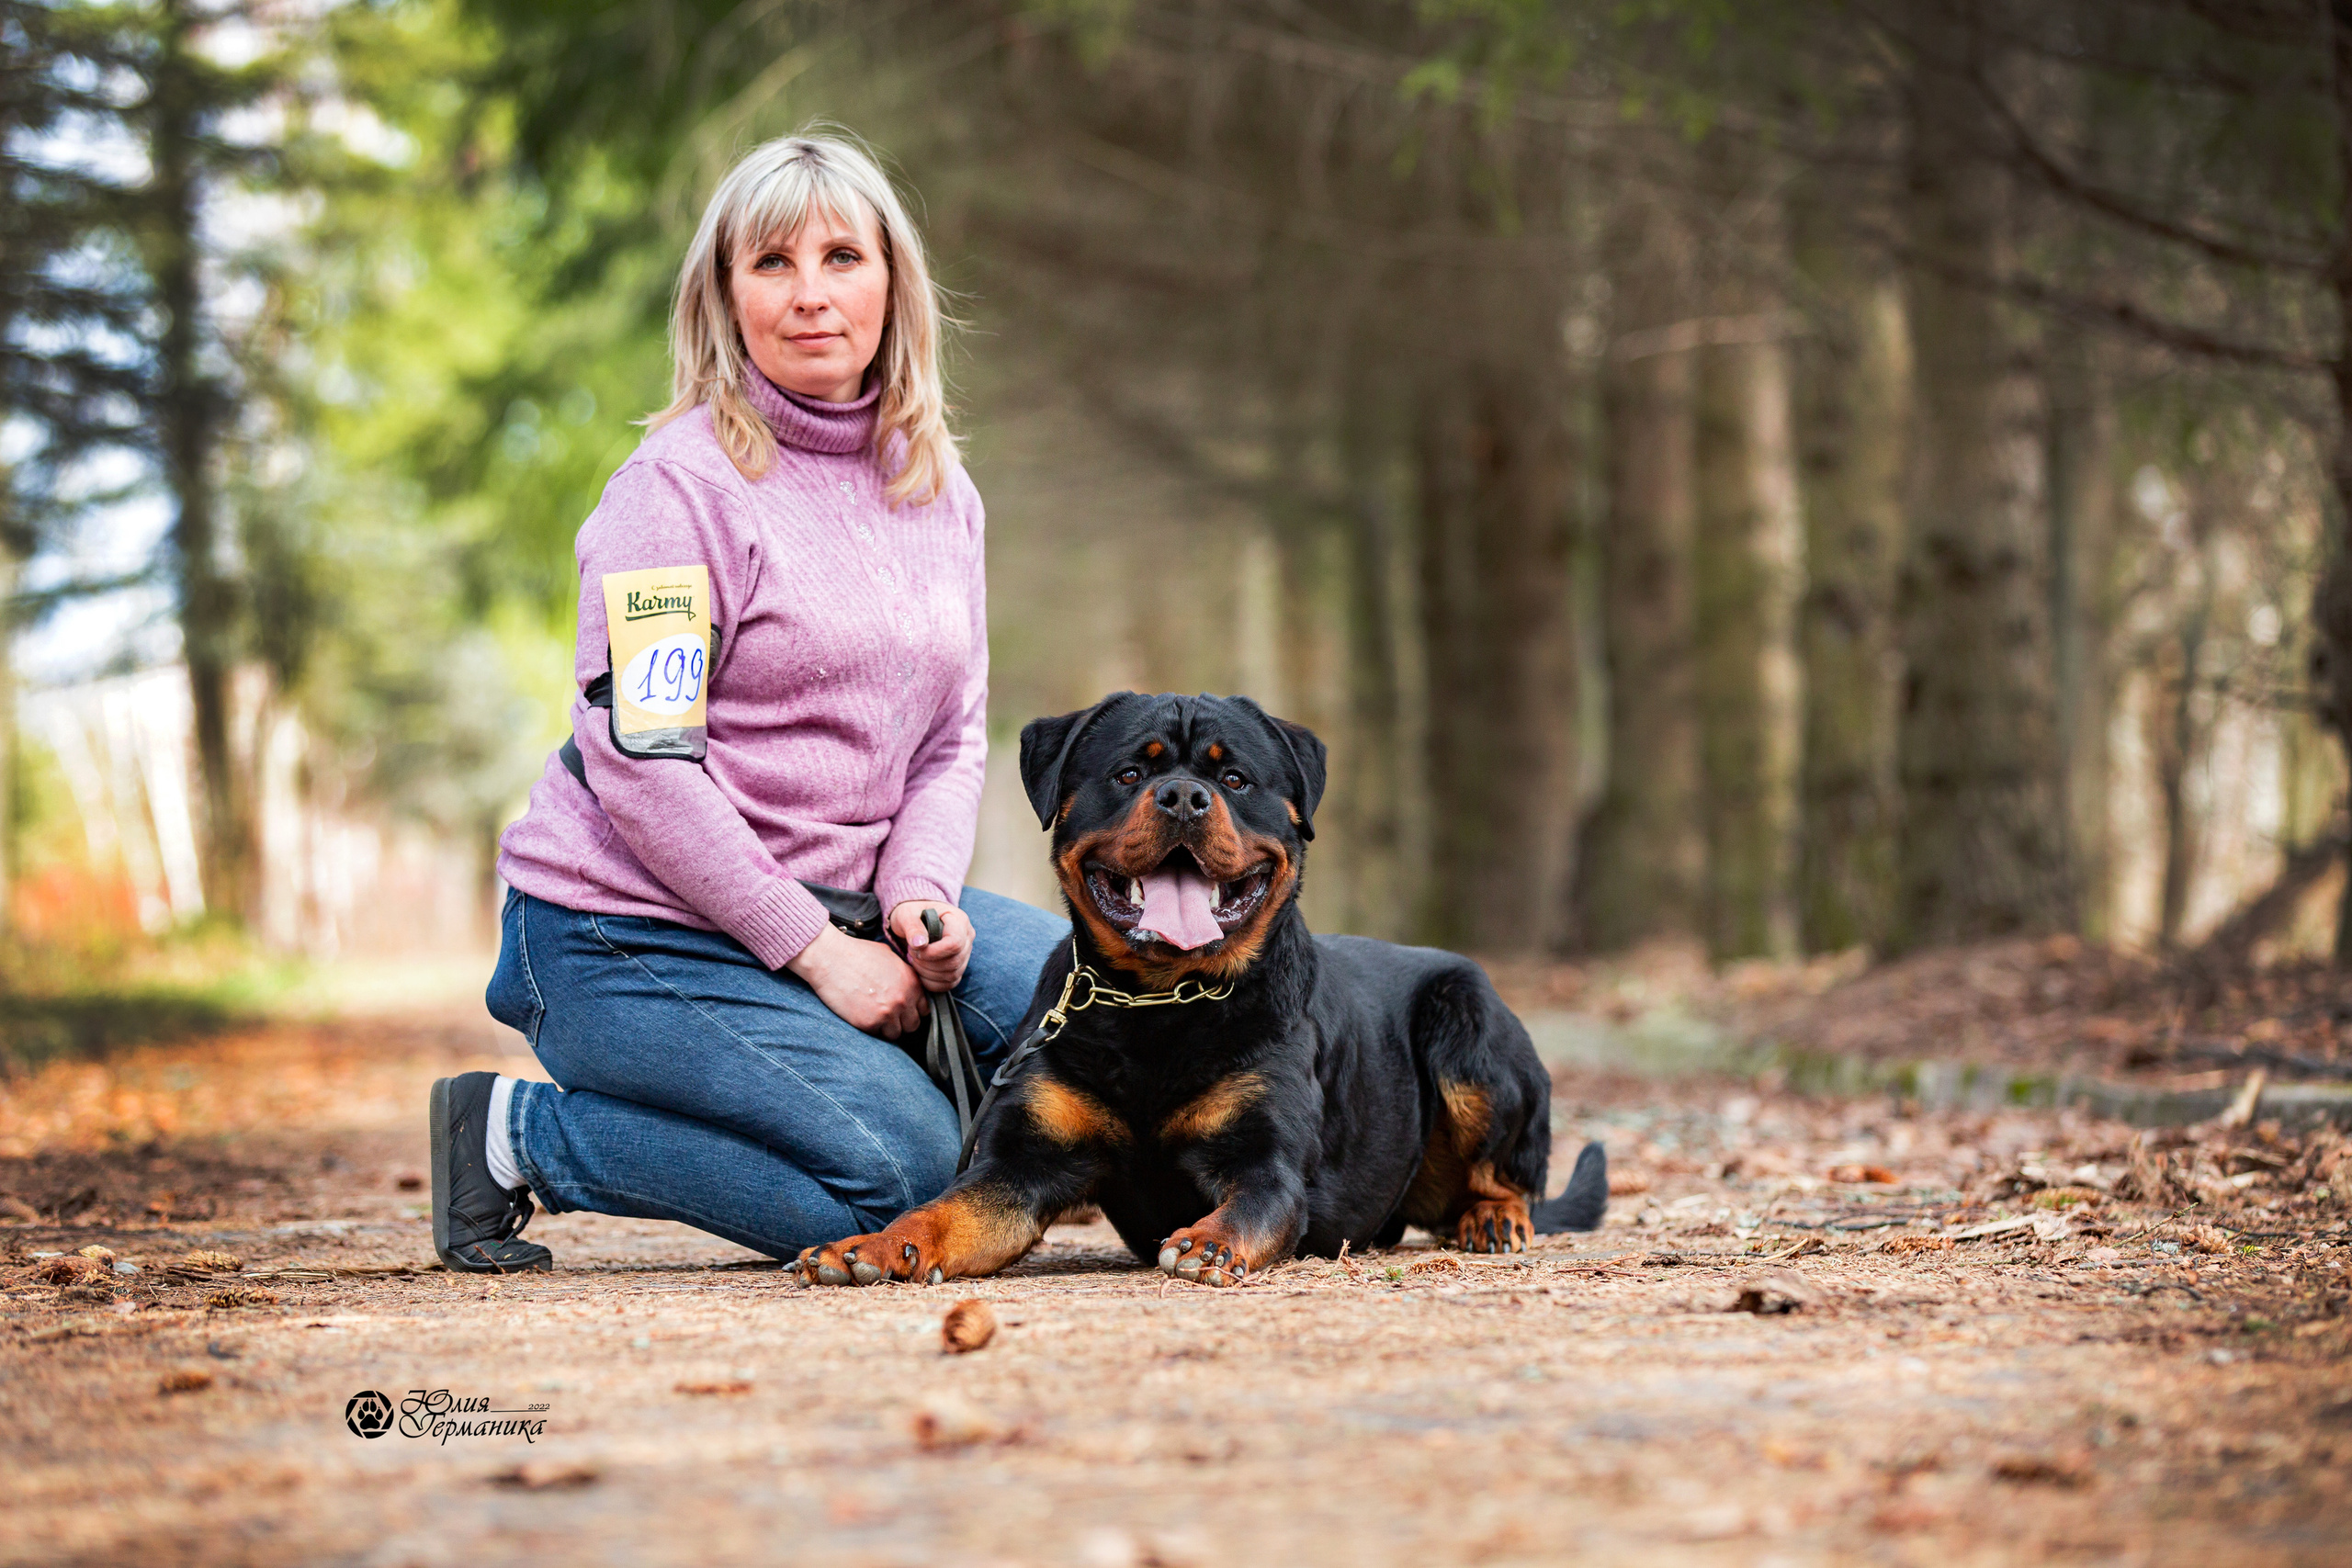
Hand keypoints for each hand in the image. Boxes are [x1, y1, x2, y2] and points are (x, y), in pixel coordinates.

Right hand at [786, 924, 926, 1038]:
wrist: (830, 958)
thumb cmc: (857, 954)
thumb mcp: (890, 957)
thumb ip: (904, 975)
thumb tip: (910, 986)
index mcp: (912, 983)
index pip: (924, 1009)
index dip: (912, 1009)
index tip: (901, 1008)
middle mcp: (903, 999)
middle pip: (913, 1024)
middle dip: (902, 1021)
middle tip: (886, 1014)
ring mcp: (887, 1013)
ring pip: (896, 1033)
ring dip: (887, 1028)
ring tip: (874, 1015)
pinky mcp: (869, 1023)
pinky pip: (878, 1035)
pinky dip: (872, 1029)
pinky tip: (863, 1015)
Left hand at [890, 901, 974, 992]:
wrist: (915, 921)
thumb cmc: (911, 914)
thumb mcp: (906, 914)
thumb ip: (913, 927)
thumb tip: (919, 944)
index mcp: (959, 920)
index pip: (955, 943)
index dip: (934, 952)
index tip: (915, 949)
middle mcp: (967, 937)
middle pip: (954, 962)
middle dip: (928, 963)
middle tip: (911, 953)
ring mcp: (965, 954)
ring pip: (952, 975)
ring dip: (927, 973)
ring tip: (915, 959)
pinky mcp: (958, 968)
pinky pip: (949, 984)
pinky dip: (931, 982)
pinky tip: (919, 970)